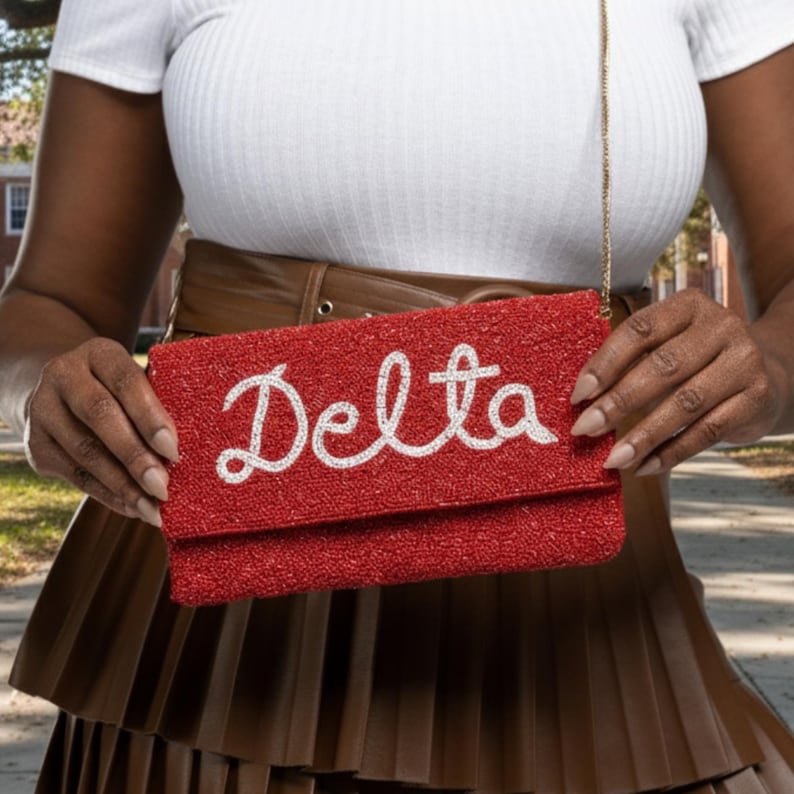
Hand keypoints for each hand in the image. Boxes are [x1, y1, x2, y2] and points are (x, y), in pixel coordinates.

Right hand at [24, 337, 178, 524]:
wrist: (58, 390)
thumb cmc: (120, 390)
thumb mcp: (136, 381)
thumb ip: (160, 403)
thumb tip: (197, 448)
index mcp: (99, 354)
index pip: (126, 382)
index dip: (150, 417)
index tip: (174, 451)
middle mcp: (64, 376)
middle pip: (100, 417)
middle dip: (135, 456)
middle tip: (163, 487)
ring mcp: (43, 411)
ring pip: (85, 453)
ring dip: (123, 486)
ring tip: (153, 509)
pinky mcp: (36, 446)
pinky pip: (77, 476)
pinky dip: (109, 495)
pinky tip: (134, 508)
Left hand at [569, 288, 782, 474]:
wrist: (768, 375)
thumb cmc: (697, 361)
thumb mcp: (668, 347)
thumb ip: (631, 364)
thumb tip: (584, 401)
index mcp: (688, 305)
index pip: (639, 331)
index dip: (605, 363)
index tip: (578, 396)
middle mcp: (721, 327)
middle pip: (662, 367)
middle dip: (618, 402)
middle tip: (586, 429)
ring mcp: (744, 362)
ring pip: (685, 403)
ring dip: (643, 435)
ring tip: (613, 458)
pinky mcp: (757, 398)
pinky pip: (707, 431)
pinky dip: (671, 452)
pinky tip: (644, 466)